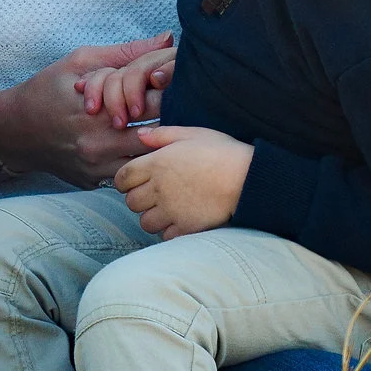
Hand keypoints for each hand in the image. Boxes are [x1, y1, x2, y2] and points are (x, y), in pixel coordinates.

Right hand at [0, 33, 174, 188]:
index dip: (169, 92)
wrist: (13, 131)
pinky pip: (126, 174)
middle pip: (158, 136)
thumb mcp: (81, 61)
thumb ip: (127, 52)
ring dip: (153, 144)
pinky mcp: (94, 183)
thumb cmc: (46, 90)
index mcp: (101, 112)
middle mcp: (101, 145)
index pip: (158, 105)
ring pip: (147, 162)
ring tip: (151, 127)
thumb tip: (168, 40)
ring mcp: (98, 169)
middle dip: (168, 119)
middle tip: (169, 105)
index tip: (167, 84)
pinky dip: (134, 160)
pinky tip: (128, 144)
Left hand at [115, 125, 252, 239]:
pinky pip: (165, 236)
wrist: (247, 177)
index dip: (125, 181)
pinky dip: (169, 231)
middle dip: (138, 199)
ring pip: (145, 222)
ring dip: (152, 217)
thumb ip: (162, 135)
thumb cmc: (222, 151)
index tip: (135, 181)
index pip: (122, 178)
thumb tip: (140, 135)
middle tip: (153, 195)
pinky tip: (179, 220)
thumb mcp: (192, 134)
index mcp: (156, 163)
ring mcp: (172, 210)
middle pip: (130, 202)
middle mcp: (159, 188)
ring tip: (166, 210)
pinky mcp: (186, 227)